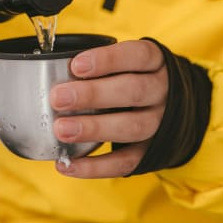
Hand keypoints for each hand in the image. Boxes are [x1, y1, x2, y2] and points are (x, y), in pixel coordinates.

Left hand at [50, 40, 167, 177]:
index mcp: (154, 63)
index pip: (138, 56)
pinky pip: (126, 162)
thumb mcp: (126, 62)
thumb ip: (99, 66)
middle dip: (93, 95)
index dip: (108, 60)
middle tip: (58, 98)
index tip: (76, 66)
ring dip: (94, 129)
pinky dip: (95, 167)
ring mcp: (160, 123)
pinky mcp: (151, 152)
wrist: (171, 108)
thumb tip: (51, 71)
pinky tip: (66, 164)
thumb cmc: (133, 77)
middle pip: (133, 91)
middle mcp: (162, 92)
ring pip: (133, 127)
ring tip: (61, 130)